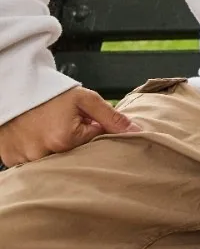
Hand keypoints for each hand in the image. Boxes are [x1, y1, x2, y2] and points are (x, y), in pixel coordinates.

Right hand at [0, 87, 138, 166]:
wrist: (14, 87)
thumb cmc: (50, 94)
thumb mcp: (86, 100)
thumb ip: (112, 118)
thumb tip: (138, 132)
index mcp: (65, 140)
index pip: (92, 142)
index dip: (89, 127)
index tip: (77, 118)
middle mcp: (44, 154)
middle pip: (73, 154)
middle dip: (72, 140)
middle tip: (59, 123)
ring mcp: (25, 159)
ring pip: (51, 159)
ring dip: (53, 146)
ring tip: (44, 128)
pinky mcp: (11, 159)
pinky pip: (30, 161)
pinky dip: (34, 150)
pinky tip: (32, 135)